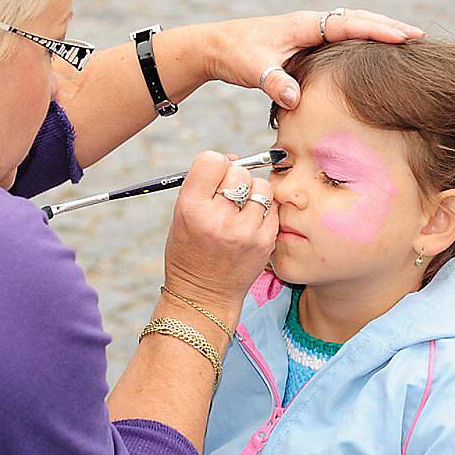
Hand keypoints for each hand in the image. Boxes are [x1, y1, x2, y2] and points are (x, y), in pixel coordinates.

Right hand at [164, 151, 278, 318]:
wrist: (204, 295)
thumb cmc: (190, 249)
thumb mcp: (182, 215)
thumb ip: (204, 185)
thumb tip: (236, 159)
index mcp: (191, 208)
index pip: (212, 160)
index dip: (214, 165)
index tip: (213, 179)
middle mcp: (218, 219)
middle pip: (239, 172)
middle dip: (234, 179)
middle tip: (226, 197)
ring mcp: (245, 231)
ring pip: (261, 186)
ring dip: (252, 193)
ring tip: (240, 210)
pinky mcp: (265, 241)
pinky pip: (273, 207)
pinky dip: (263, 210)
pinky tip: (250, 223)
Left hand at [200, 9, 424, 109]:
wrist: (216, 47)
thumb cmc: (235, 54)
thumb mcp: (253, 69)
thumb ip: (274, 84)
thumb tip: (295, 100)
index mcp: (304, 25)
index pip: (348, 24)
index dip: (377, 30)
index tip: (404, 37)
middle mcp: (310, 24)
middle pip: (357, 20)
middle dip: (388, 27)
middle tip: (419, 36)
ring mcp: (309, 32)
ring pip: (351, 27)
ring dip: (377, 31)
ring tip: (408, 42)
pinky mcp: (306, 43)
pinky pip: (341, 39)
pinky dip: (361, 42)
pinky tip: (374, 55)